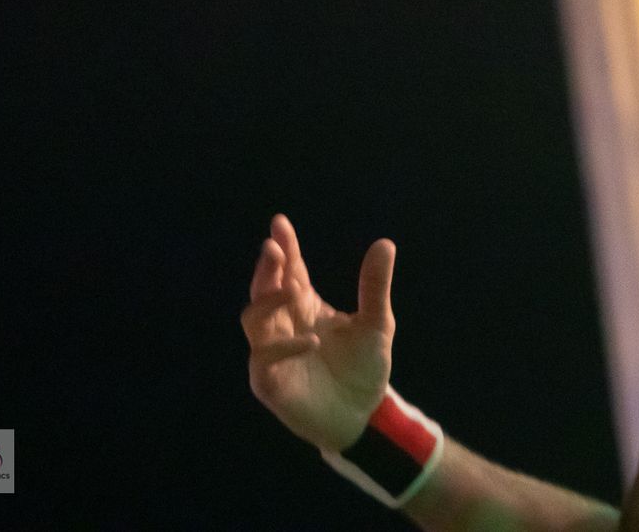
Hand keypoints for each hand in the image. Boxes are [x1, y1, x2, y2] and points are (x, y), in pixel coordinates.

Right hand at [241, 214, 394, 451]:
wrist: (365, 415)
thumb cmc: (364, 367)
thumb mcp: (376, 323)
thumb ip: (375, 286)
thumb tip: (385, 243)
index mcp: (306, 305)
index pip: (290, 270)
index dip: (284, 247)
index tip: (280, 223)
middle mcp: (285, 324)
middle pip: (264, 289)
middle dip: (266, 268)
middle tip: (273, 248)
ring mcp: (273, 352)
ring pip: (253, 319)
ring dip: (268, 301)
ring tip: (292, 288)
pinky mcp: (270, 381)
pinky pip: (264, 359)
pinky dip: (283, 347)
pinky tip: (310, 340)